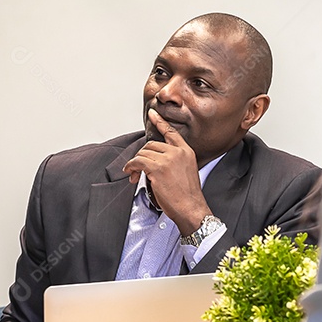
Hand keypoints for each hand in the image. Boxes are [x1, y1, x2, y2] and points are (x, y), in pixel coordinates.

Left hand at [122, 109, 210, 232]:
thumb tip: (155, 160)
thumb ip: (174, 160)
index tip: (153, 114)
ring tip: (134, 175)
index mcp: (186, 151)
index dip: (160, 122)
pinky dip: (131, 167)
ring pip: (143, 153)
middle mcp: (177, 152)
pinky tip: (130, 173)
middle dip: (142, 156)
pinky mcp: (157, 169)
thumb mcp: (187, 171)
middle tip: (137, 170)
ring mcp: (167, 160)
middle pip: (151, 145)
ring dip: (135, 164)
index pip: (171, 132)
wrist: (191, 208)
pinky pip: (138, 162)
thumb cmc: (188, 195)